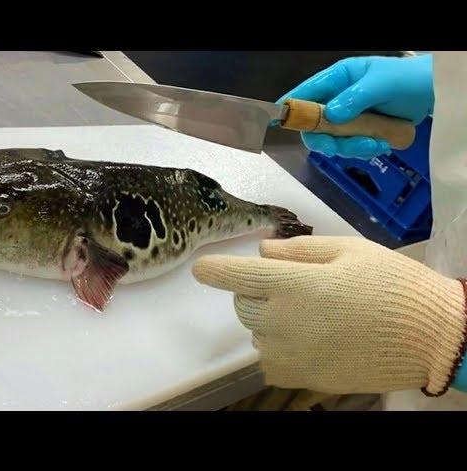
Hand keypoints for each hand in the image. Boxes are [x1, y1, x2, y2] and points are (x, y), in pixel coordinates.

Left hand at [192, 236, 465, 394]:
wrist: (431, 338)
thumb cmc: (392, 285)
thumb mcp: (350, 251)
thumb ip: (299, 250)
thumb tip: (263, 251)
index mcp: (297, 285)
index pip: (239, 277)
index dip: (215, 270)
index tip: (200, 268)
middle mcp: (285, 322)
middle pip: (243, 305)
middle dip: (254, 291)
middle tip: (288, 286)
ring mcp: (291, 355)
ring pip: (256, 333)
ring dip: (269, 320)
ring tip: (309, 315)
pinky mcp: (302, 379)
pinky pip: (269, 362)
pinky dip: (278, 348)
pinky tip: (307, 340)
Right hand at [277, 54, 433, 159]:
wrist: (433, 94)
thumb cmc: (408, 79)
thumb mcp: (381, 83)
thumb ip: (355, 98)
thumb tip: (331, 115)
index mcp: (337, 79)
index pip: (304, 94)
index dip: (290, 109)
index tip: (280, 123)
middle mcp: (337, 99)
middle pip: (313, 126)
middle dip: (325, 140)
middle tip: (337, 148)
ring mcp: (348, 118)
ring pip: (332, 142)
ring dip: (351, 148)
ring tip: (376, 143)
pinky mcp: (360, 133)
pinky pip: (350, 149)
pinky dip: (363, 151)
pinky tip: (382, 144)